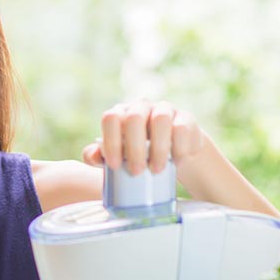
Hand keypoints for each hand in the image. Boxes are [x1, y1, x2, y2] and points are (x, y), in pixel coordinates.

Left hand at [82, 99, 208, 174]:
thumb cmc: (140, 156)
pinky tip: (175, 162)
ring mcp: (164, 110)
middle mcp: (141, 107)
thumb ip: (98, 157)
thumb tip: (93, 155)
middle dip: (134, 149)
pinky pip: (182, 128)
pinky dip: (178, 148)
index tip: (115, 166)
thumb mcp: (118, 158)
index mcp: (121, 114)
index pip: (111, 118)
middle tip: (136, 172)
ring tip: (156, 170)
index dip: (111, 142)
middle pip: (134, 118)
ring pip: (160, 119)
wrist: (174, 155)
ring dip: (157, 149)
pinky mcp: (185, 118)